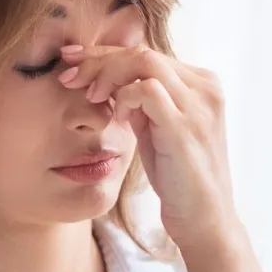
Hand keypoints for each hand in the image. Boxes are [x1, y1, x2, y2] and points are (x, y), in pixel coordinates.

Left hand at [59, 43, 235, 251]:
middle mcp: (205, 87)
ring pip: (143, 62)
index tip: (71, 60)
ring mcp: (199, 105)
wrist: (204, 219)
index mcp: (200, 84)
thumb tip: (110, 81)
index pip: (147, 53)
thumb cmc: (178, 179)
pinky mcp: (185, 126)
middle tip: (67, 74)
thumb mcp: (157, 132)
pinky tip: (115, 117)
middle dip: (97, 59)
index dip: (106, 54)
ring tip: (88, 95)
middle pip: (142, 51)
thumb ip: (141, 105)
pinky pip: (146, 90)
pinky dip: (123, 97)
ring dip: (106, 74)